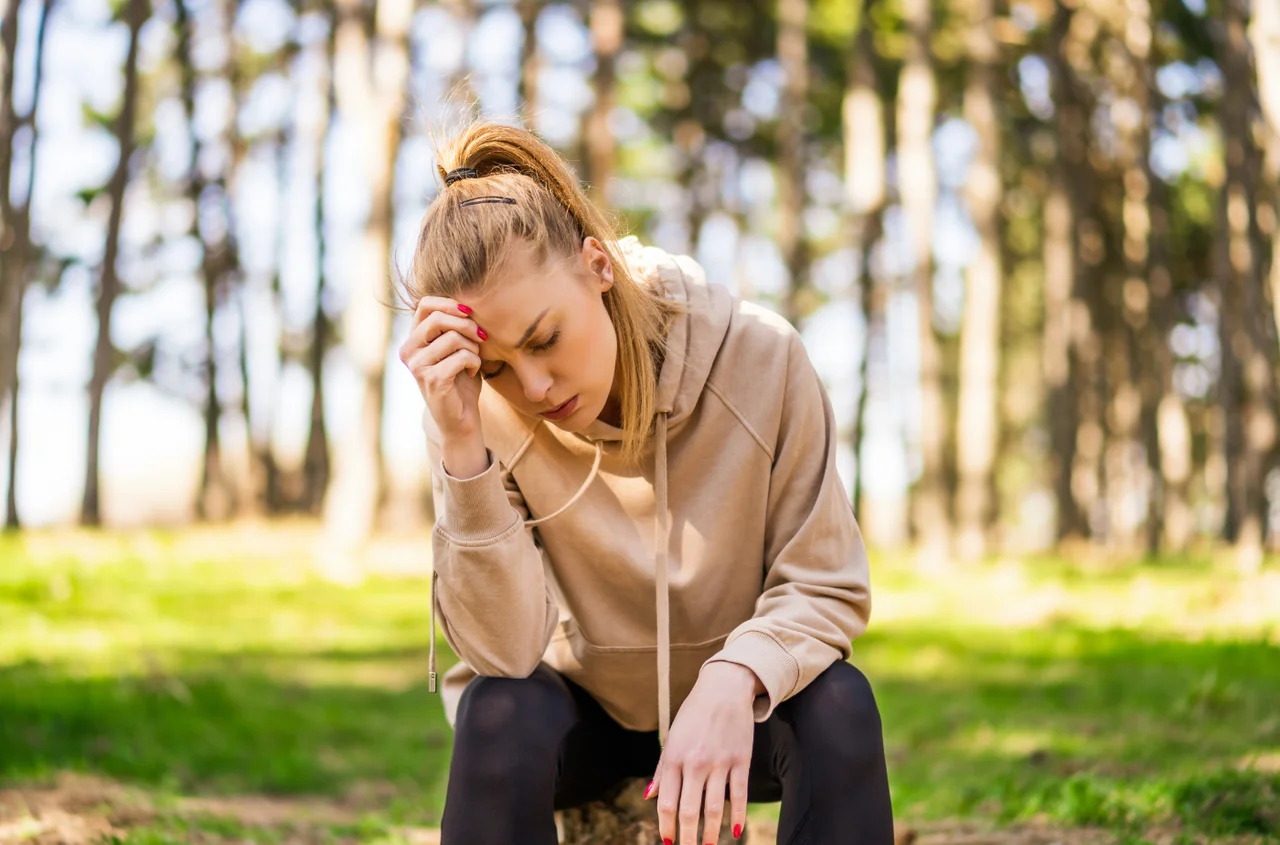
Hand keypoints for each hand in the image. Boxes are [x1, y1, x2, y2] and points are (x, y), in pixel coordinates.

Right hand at [399, 296, 487, 472]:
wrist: (460, 419)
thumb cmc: (461, 380)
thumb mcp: (455, 348)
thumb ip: (454, 327)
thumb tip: (467, 303)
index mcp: (412, 340)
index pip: (425, 304)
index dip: (450, 303)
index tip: (470, 313)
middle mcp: (409, 351)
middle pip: (438, 318)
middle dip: (467, 325)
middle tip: (481, 337)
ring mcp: (417, 366)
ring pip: (453, 337)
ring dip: (473, 347)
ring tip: (474, 359)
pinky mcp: (432, 380)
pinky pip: (462, 356)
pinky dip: (475, 361)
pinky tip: (473, 371)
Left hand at [647, 663, 760, 844]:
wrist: (724, 688)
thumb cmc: (694, 714)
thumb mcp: (672, 738)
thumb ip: (662, 770)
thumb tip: (649, 797)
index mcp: (674, 758)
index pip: (667, 802)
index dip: (666, 826)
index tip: (668, 842)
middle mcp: (695, 763)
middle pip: (689, 811)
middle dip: (687, 837)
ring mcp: (720, 762)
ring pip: (714, 808)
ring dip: (711, 833)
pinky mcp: (741, 760)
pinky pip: (740, 795)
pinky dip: (737, 816)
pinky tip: (734, 832)